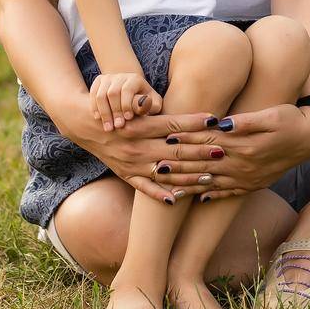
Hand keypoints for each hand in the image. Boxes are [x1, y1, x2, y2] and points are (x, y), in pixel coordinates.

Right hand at [68, 112, 223, 204]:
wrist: (86, 126)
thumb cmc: (117, 114)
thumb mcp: (134, 110)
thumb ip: (158, 112)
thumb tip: (181, 110)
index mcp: (140, 126)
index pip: (173, 125)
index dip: (195, 122)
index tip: (215, 120)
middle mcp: (136, 146)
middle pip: (175, 150)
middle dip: (201, 151)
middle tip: (222, 151)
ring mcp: (132, 164)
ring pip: (166, 172)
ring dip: (189, 175)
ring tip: (211, 176)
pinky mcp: (126, 175)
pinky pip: (145, 188)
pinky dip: (160, 194)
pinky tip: (177, 199)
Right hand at [88, 71, 162, 130]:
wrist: (131, 93)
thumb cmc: (144, 102)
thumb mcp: (152, 104)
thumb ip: (151, 105)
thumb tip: (144, 105)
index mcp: (135, 79)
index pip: (127, 90)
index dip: (126, 104)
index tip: (128, 118)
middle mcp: (120, 76)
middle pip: (112, 93)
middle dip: (115, 111)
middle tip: (117, 126)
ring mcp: (108, 78)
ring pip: (101, 95)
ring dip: (104, 112)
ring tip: (108, 127)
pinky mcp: (99, 81)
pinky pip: (93, 94)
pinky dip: (94, 107)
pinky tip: (98, 118)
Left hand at [155, 103, 309, 201]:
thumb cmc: (289, 120)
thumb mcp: (270, 116)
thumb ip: (245, 122)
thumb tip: (222, 123)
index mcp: (243, 144)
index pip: (207, 140)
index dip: (186, 138)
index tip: (165, 138)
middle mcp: (243, 164)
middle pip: (204, 164)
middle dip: (179, 164)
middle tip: (155, 165)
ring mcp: (247, 177)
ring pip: (213, 182)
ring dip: (189, 184)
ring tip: (167, 187)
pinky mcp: (253, 184)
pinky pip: (230, 192)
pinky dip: (213, 195)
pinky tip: (199, 198)